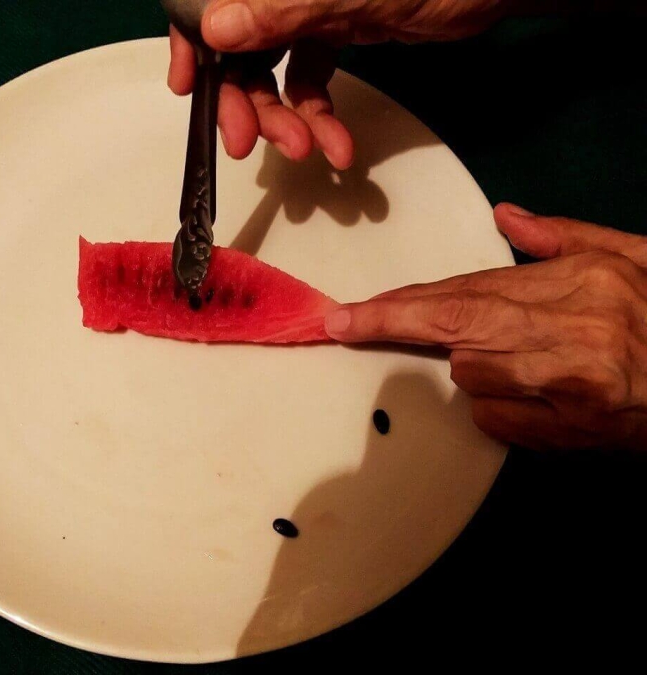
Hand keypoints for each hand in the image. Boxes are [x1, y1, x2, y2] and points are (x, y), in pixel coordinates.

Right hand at [168, 0, 513, 166]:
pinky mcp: (335, 33)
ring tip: (307, 151)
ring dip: (284, 120)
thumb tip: (215, 30)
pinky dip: (318, 116)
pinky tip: (335, 144)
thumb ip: (282, 10)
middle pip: (239, 49)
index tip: (186, 88)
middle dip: (245, 102)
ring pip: (273, 73)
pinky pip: (310, 81)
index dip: (191, 44)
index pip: (211, 4)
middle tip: (248, 145)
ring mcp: (309, 11)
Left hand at [325, 203, 646, 451]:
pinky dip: (500, 412)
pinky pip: (499, 420)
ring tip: (528, 364)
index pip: (464, 288)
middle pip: (451, 325)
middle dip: (389, 324)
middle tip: (338, 325)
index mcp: (580, 280)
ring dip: (477, 370)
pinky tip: (536, 402)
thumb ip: (566, 236)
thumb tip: (505, 216)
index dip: (399, 302)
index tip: (346, 312)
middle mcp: (570, 326)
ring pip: (472, 374)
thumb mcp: (635, 258)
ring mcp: (570, 381)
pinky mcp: (575, 429)